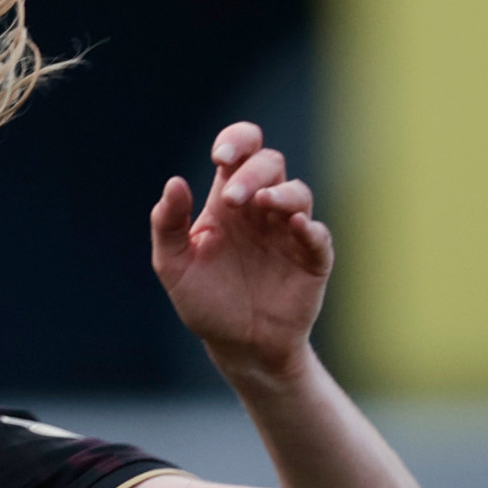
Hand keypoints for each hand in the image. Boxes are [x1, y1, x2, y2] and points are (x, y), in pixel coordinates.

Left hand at [150, 122, 331, 385]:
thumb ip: (168, 226)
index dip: (236, 142)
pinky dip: (309, 228)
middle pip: (270, 165)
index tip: (221, 158)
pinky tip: (295, 228)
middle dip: (253, 173)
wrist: (237, 346)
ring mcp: (289, 232)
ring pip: (298, 193)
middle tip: (232, 200)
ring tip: (262, 204)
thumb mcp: (174, 266)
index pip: (240, 153)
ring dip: (281, 193)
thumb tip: (174, 182)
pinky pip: (318, 235)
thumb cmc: (206, 301)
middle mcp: (261, 209)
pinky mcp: (312, 259)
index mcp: (227, 202)